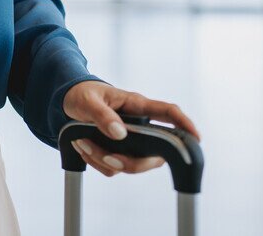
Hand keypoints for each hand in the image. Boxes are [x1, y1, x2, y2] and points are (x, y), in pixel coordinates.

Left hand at [62, 80, 200, 177]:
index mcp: (137, 105)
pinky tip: (82, 147)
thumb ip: (102, 115)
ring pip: (131, 163)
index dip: (184, 124)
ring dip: (105, 159)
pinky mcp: (117, 152)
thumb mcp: (88, 100)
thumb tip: (120, 134)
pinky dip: (96, 162)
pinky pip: (113, 168)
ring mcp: (130, 140)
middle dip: (130, 161)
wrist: (66, 101)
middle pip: (154, 152)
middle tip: (105, 156)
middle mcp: (138, 125)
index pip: (167, 113)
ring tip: (81, 142)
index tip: (196, 138)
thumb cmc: (82, 94)